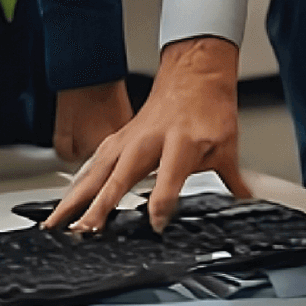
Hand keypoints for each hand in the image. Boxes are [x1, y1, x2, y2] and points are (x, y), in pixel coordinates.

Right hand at [43, 37, 250, 234]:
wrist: (195, 73)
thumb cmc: (210, 107)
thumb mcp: (227, 144)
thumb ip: (233, 179)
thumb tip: (248, 202)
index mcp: (181, 145)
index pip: (167, 184)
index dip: (162, 208)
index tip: (156, 225)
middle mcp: (150, 142)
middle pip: (120, 178)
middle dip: (100, 207)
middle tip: (82, 232)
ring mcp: (130, 138)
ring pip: (98, 171)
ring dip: (76, 198)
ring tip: (56, 223)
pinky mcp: (120, 137)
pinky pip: (94, 161)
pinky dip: (79, 181)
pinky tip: (66, 199)